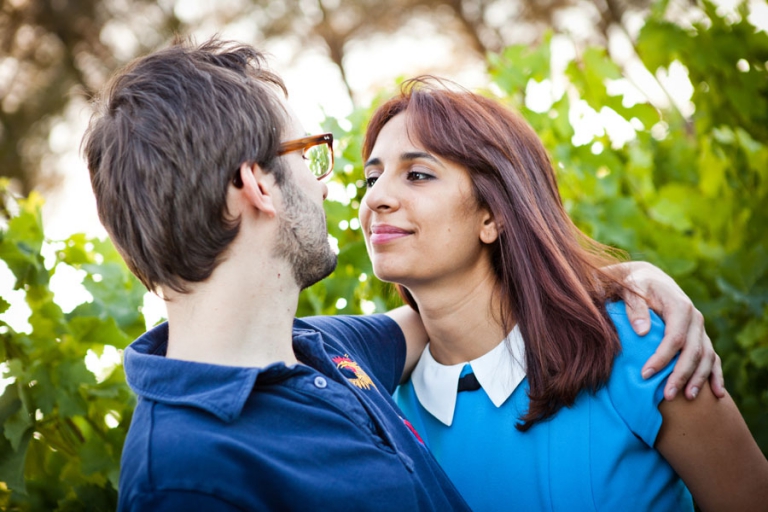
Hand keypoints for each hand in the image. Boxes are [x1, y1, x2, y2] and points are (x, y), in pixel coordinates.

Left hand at [617, 261, 724, 400]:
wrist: (649, 278)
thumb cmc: (636, 285)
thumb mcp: (631, 289)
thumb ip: (635, 308)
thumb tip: (642, 332)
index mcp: (680, 306)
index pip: (674, 338)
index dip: (662, 358)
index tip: (645, 375)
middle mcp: (695, 318)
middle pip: (693, 351)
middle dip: (680, 375)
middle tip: (666, 395)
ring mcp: (700, 329)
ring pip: (706, 357)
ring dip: (698, 378)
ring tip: (686, 397)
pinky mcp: (700, 336)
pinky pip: (713, 357)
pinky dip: (715, 375)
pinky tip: (715, 393)